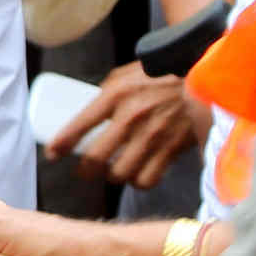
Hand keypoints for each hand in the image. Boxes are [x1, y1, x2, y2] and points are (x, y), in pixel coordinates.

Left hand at [51, 61, 211, 189]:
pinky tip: (138, 174)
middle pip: (95, 159)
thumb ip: (107, 92)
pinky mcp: (171, 149)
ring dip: (114, 176)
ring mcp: (152, 136)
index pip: (79, 125)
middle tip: (84, 171)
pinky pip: (147, 180)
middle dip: (85, 170)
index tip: (53, 155)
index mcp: (116, 95)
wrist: (202, 76)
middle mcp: (131, 117)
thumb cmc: (160, 74)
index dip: (61, 144)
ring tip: (115, 171)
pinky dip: (139, 181)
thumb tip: (87, 114)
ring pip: (120, 174)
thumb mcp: (127, 74)